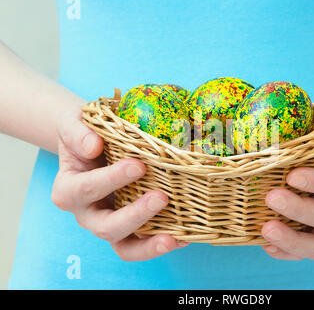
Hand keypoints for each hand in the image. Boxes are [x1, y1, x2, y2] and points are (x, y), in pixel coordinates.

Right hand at [51, 107, 187, 260]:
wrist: (92, 145)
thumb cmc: (85, 133)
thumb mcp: (73, 124)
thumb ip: (77, 133)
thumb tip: (93, 146)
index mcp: (69, 190)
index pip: (86, 189)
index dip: (111, 180)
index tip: (138, 165)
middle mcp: (87, 214)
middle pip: (106, 227)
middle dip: (135, 215)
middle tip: (161, 197)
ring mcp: (109, 225)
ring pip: (124, 247)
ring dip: (149, 244)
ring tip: (174, 237)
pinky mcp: (130, 230)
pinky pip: (143, 245)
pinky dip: (162, 244)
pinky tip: (184, 238)